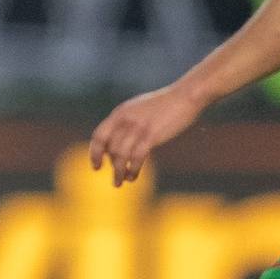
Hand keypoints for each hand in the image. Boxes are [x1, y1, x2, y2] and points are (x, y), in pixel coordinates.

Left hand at [88, 85, 204, 185]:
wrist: (185, 96)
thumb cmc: (164, 105)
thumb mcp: (138, 109)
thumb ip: (126, 122)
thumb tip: (117, 143)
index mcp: (120, 112)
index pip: (99, 136)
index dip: (94, 153)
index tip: (96, 166)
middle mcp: (125, 120)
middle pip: (110, 149)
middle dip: (111, 166)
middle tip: (116, 178)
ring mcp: (137, 127)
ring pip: (120, 156)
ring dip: (119, 172)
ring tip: (120, 182)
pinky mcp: (151, 135)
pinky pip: (136, 158)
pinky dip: (133, 170)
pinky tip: (133, 176)